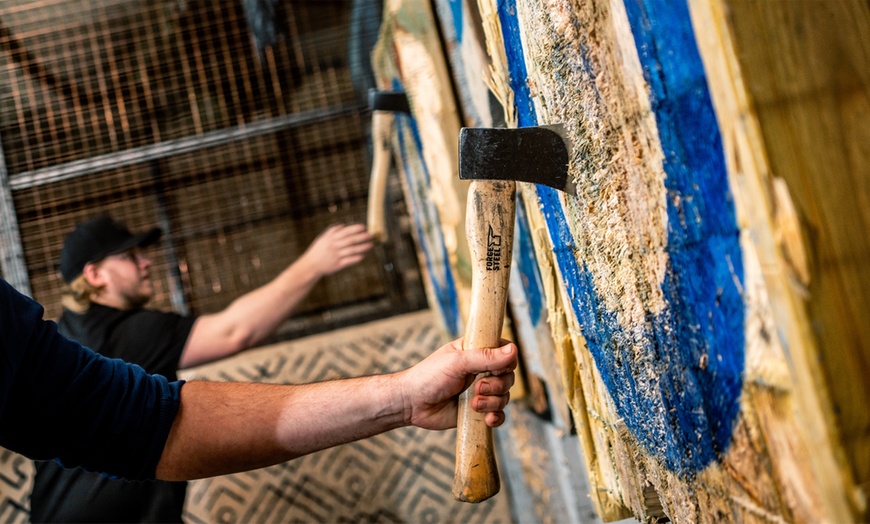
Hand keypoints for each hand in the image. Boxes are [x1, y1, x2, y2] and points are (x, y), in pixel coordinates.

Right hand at [302, 224, 373, 276]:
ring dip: (363, 247)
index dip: (355, 228)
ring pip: (352, 250)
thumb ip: (332, 231)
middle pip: (350, 240)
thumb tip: (343, 225)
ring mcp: (336, 256)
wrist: (310, 265)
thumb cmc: (318, 250)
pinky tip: (364, 255)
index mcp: (330, 238)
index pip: (345, 232)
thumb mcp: (322, 238)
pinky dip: (357, 258)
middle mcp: (334, 246)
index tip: (364, 227)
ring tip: (371, 245)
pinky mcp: (338, 265)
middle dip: (362, 237)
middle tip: (371, 235)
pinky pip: (349, 260)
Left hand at [398, 338, 516, 429]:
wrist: (412, 404)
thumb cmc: (429, 376)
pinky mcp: (477, 411)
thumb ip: (485, 357)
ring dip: (493, 402)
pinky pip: (499, 415)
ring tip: (474, 404)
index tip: (496, 369)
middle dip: (497, 386)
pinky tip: (486, 419)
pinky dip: (496, 417)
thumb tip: (513, 350)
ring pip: (504, 397)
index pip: (505, 352)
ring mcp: (480, 392)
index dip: (507, 361)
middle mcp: (480, 371)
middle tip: (477, 388)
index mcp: (476, 352)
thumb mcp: (457, 362)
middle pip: (508, 377)